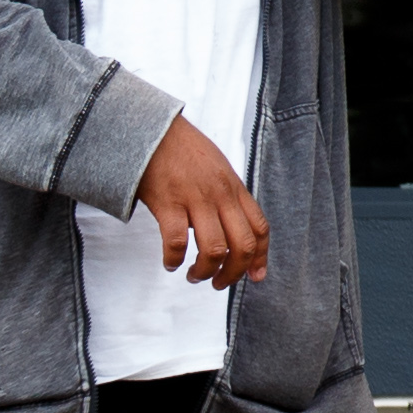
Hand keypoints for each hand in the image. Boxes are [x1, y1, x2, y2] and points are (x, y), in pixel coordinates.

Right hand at [135, 111, 266, 288]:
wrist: (151, 129)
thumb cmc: (182, 151)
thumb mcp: (217, 168)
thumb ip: (228, 195)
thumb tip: (232, 226)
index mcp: (234, 188)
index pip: (260, 228)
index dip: (260, 258)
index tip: (255, 277)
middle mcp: (220, 195)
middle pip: (242, 245)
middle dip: (233, 273)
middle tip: (218, 283)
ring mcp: (195, 198)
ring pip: (214, 249)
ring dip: (205, 271)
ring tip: (194, 275)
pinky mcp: (168, 202)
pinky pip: (177, 242)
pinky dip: (174, 260)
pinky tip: (170, 263)